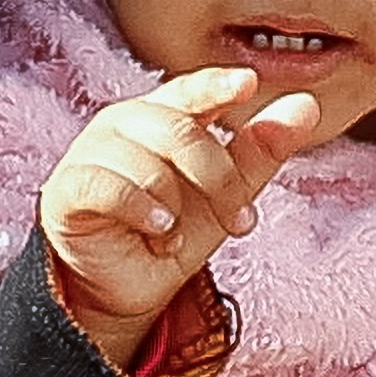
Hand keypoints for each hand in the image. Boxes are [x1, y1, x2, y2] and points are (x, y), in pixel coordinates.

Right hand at [36, 65, 322, 368]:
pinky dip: (142, 209)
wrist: (122, 292)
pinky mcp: (67, 187)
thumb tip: (308, 104)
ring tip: (176, 234)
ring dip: (177, 206)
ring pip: (148, 160)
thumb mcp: (225, 197)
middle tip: (239, 221)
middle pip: (179, 130)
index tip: (248, 84)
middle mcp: (124, 123)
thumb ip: (261, 151)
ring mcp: (90, 152)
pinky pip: (109, 185)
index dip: (218, 85)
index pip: (192, 89)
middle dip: (218, 178)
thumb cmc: (171, 234)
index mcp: (163, 115)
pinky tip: (157, 230)